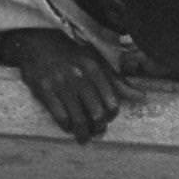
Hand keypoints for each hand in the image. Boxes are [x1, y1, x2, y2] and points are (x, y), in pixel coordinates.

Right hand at [0, 28, 139, 141]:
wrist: (37, 42)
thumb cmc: (72, 55)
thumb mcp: (97, 62)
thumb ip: (118, 82)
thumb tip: (141, 97)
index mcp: (95, 69)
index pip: (112, 104)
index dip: (111, 117)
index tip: (106, 119)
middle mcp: (79, 76)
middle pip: (97, 114)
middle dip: (98, 128)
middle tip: (95, 131)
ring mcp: (61, 83)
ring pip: (78, 119)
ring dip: (83, 133)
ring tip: (83, 136)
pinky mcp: (44, 89)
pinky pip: (60, 116)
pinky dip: (66, 126)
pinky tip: (67, 127)